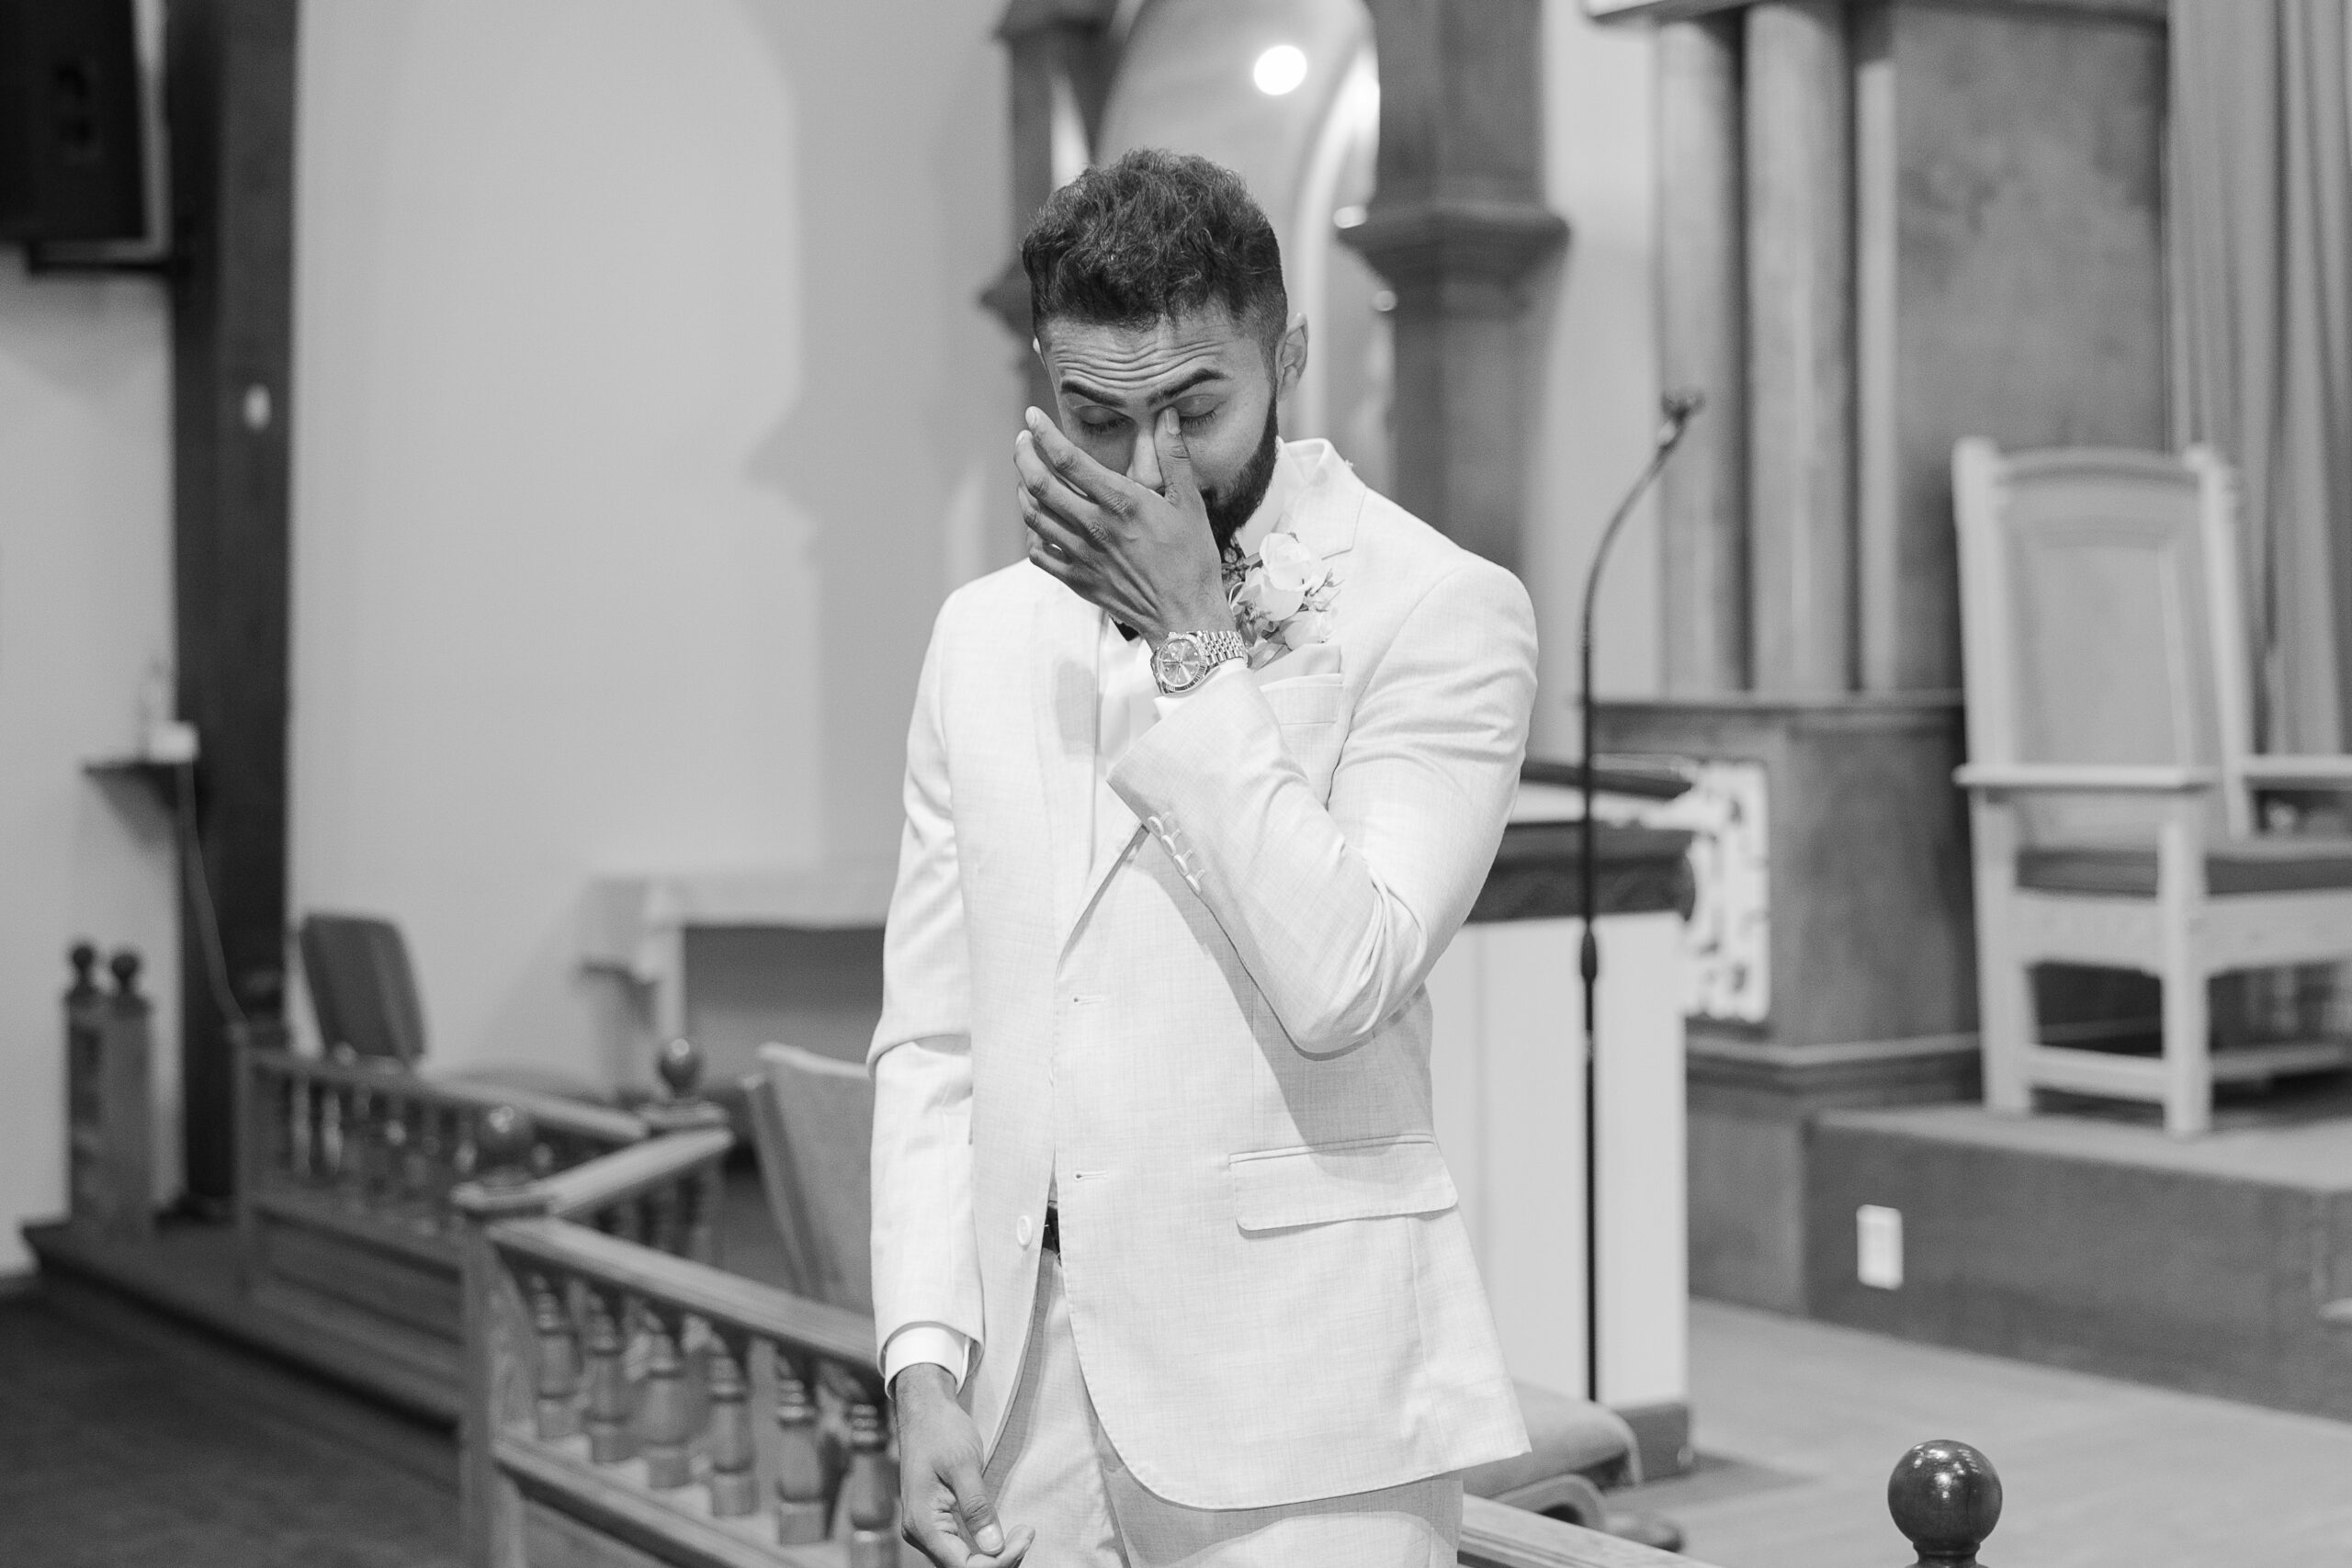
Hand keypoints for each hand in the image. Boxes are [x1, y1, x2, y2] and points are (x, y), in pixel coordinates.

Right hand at [892, 1365, 1033, 1567]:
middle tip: (1027, 1532)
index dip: (998, 1560)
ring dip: (995, 1555)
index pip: (963, 1566)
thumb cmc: (941, 1430)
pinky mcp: (936, 1521)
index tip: (1025, 1535)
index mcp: (923, 1522)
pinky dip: (985, 1547)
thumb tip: (993, 1547)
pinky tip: (1004, 1535)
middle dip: (1000, 1559)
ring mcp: (927, 1528)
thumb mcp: (964, 1465)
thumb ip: (977, 1507)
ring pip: (963, 1562)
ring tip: (1021, 1533)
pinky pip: (961, 1548)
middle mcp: (920, 1532)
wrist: (924, 1410)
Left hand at [1015, 407, 1233, 646]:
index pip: (1068, 460)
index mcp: (1120, 503)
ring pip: (1034, 517)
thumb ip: (1174, 458)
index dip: (1045, 434)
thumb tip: (1168, 417)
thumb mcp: (1190, 504)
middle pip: (1040, 484)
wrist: (1186, 616)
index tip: (1033, 417)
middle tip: (1023, 440)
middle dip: (1024, 455)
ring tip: (1026, 475)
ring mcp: (1081, 555)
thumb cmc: (1192, 560)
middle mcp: (1094, 527)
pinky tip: (1037, 523)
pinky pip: (1040, 554)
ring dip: (1023, 490)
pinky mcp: (1078, 580)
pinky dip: (1032, 534)